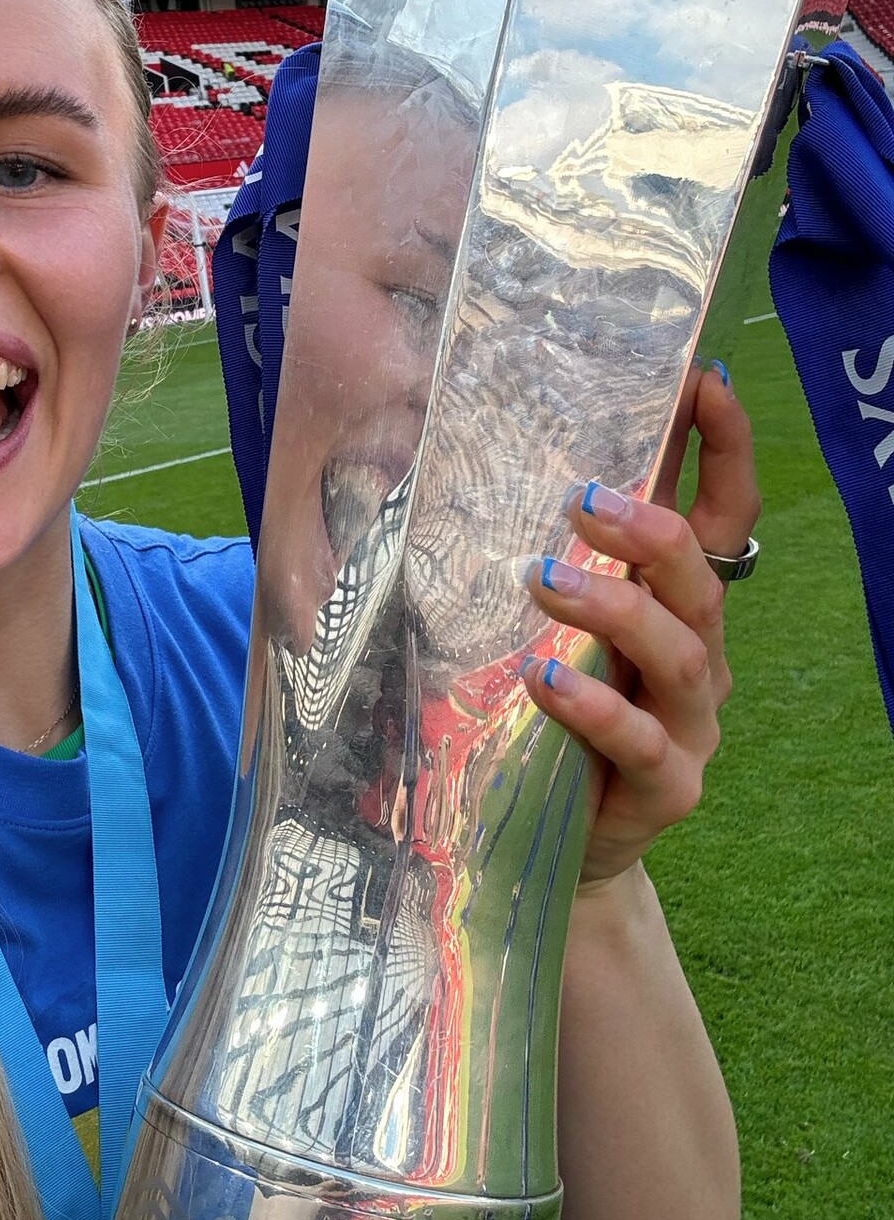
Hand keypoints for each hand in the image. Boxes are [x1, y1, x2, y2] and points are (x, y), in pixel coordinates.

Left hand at [520, 364, 759, 888]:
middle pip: (702, 581)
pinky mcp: (666, 789)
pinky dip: (594, 707)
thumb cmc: (551, 712)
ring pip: (679, 654)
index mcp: (677, 605)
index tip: (701, 380)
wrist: (556, 839)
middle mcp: (698, 656)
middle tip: (584, 498)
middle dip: (654, 532)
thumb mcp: (554, 625)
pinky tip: (546, 679)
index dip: (724, 448)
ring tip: (544, 578)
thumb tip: (495, 452)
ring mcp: (689, 726)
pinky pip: (641, 742)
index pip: (721, 514)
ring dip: (616, 608)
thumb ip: (552, 557)